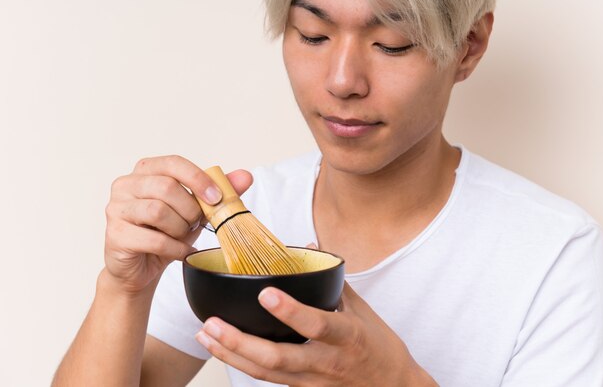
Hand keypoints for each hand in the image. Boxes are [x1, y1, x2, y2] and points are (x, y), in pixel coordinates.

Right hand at [103, 155, 251, 293]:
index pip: (174, 163)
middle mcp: (126, 185)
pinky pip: (153, 239)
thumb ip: (220, 191)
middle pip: (166, 187)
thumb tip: (246, 176)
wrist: (141, 268)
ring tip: (184, 236)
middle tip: (196, 223)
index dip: (198, 179)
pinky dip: (175, 248)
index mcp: (146, 170)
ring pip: (158, 211)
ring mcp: (116, 209)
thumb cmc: (166, 233)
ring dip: (180, 228)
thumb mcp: (196, 210)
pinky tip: (181, 252)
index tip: (217, 197)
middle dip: (190, 209)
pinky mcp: (115, 235)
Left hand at [195, 282, 437, 386]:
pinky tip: (222, 349)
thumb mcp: (363, 310)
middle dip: (241, 343)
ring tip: (205, 335)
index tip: (266, 293)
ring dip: (231, 355)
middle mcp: (327, 361)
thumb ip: (334, 280)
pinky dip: (241, 364)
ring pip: (265, 373)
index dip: (290, 311)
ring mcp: (312, 381)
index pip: (316, 324)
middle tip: (213, 324)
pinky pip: (267, 378)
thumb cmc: (379, 346)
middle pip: (277, 358)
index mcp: (346, 336)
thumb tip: (312, 246)